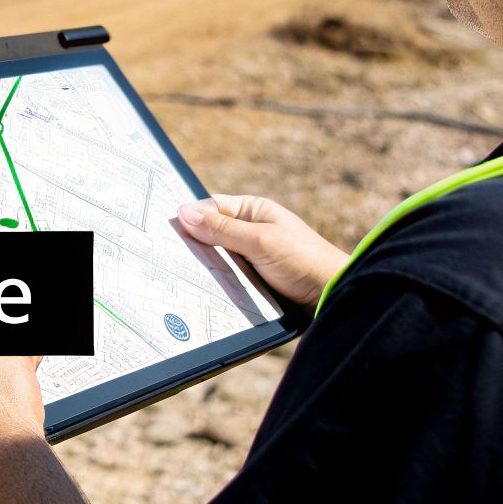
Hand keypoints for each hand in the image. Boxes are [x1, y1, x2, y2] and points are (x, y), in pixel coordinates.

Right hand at [176, 194, 348, 308]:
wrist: (334, 296)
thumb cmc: (304, 260)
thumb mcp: (260, 241)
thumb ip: (222, 229)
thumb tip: (184, 213)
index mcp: (253, 211)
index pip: (210, 207)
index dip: (190, 217)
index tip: (168, 232)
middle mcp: (250, 230)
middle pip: (210, 234)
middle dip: (195, 245)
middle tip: (172, 257)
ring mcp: (251, 256)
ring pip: (216, 259)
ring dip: (206, 268)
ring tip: (186, 277)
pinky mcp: (253, 280)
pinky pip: (227, 278)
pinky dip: (218, 283)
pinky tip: (205, 291)